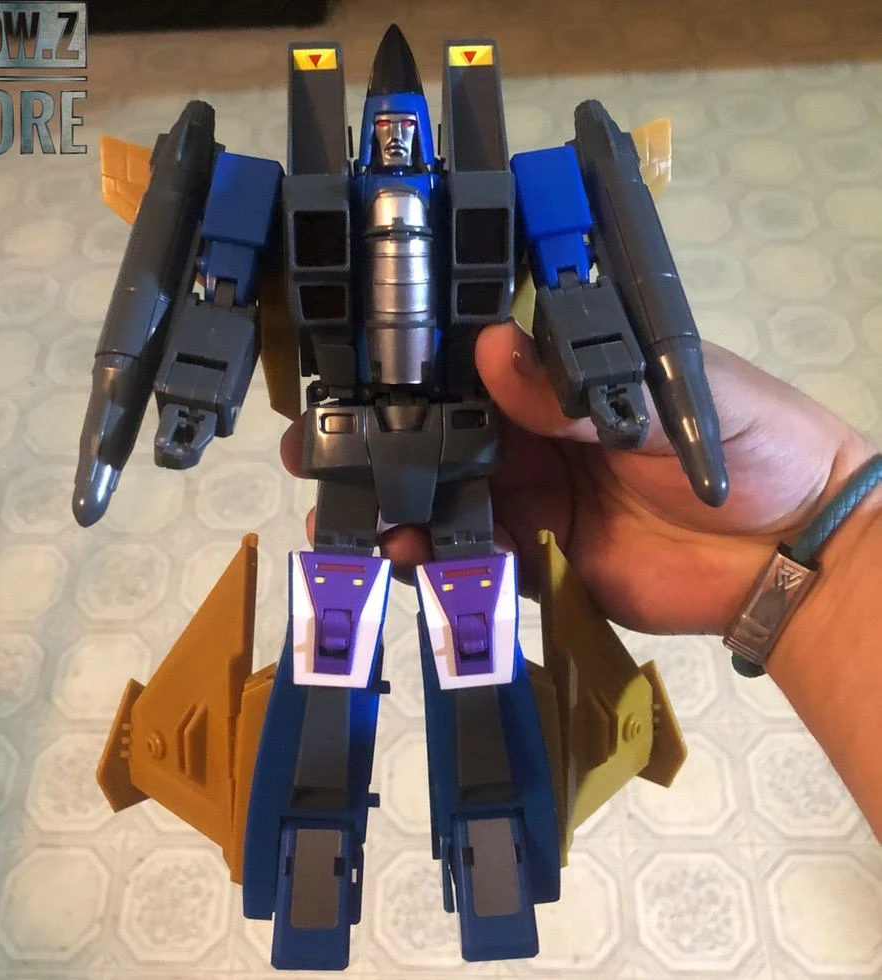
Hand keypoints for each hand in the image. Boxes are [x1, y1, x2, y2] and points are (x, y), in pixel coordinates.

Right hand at [280, 321, 872, 634]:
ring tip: (336, 508)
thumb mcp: (666, 397)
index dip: (412, 363)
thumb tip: (491, 349)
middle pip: (444, 428)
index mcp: (566, 376)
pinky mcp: (539, 555)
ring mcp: (534, 494)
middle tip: (309, 446)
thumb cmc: (747, 444)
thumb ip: (578, 386)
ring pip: (448, 492)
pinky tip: (400, 553)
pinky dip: (435, 554)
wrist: (790, 553)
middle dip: (379, 436)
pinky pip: (475, 552)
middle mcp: (537, 430)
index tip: (352, 368)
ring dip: (394, 499)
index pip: (474, 361)